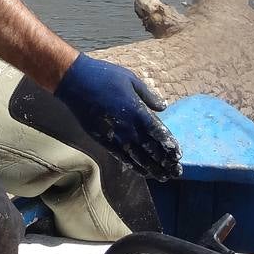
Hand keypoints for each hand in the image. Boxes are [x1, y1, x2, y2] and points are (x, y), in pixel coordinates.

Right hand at [55, 54, 182, 180]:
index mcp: (137, 111)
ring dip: (152, 168)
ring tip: (164, 177)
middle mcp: (128, 127)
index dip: (169, 145)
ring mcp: (115, 136)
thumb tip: (163, 107)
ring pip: (138, 157)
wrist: (75, 83)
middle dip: (165, 162)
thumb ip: (148, 95)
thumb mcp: (131, 79)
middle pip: (151, 149)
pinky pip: (122, 157)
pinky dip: (134, 166)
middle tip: (176, 172)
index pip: (158, 133)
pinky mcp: (103, 140)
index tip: (178, 155)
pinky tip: (143, 172)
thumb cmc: (104, 76)